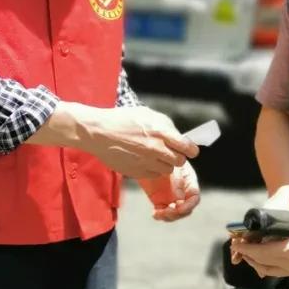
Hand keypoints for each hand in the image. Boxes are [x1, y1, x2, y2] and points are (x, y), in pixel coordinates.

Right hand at [81, 105, 198, 177]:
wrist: (97, 132)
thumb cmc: (122, 120)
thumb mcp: (146, 114)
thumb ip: (166, 125)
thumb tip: (180, 137)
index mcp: (160, 132)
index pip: (187, 147)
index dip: (191, 150)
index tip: (190, 150)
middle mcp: (156, 148)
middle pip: (180, 161)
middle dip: (177, 157)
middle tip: (170, 152)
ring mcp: (146, 162)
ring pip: (168, 170)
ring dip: (165, 164)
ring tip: (154, 156)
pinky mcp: (137, 172)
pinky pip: (154, 175)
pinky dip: (152, 170)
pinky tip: (144, 160)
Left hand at [140, 161, 200, 222]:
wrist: (148, 155)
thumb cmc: (164, 157)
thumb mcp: (173, 166)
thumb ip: (177, 181)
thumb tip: (178, 199)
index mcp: (189, 183)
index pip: (194, 198)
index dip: (189, 206)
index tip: (180, 209)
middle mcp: (183, 192)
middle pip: (186, 209)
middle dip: (177, 213)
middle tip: (166, 211)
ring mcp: (171, 198)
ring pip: (175, 213)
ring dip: (169, 216)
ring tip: (159, 213)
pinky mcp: (160, 201)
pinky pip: (162, 212)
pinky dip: (159, 215)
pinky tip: (155, 213)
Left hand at [231, 234, 288, 278]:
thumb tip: (282, 210)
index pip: (262, 252)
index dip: (246, 249)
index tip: (236, 243)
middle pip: (261, 262)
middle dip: (247, 255)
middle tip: (238, 247)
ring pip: (266, 270)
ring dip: (255, 262)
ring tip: (247, 254)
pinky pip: (275, 272)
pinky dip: (264, 266)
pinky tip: (261, 259)